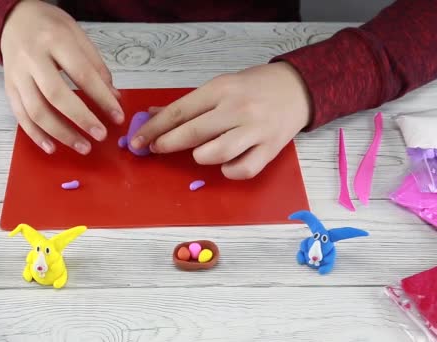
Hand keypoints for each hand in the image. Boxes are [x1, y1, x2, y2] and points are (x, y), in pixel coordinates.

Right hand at [1, 0, 123, 154]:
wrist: (13, 19)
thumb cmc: (49, 26)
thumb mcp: (77, 35)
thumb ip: (96, 66)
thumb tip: (113, 97)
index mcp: (55, 40)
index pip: (82, 74)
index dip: (102, 98)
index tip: (118, 116)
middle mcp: (32, 58)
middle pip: (56, 95)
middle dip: (81, 119)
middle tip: (101, 135)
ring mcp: (17, 74)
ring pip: (36, 110)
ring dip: (60, 133)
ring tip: (82, 147)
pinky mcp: (8, 87)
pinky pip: (20, 116)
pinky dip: (36, 135)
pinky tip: (52, 147)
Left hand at [131, 62, 310, 179]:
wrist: (297, 88)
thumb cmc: (254, 88)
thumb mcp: (221, 86)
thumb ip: (189, 104)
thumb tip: (153, 114)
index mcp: (222, 89)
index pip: (179, 111)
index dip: (155, 128)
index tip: (139, 140)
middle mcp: (237, 109)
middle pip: (193, 132)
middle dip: (167, 144)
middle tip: (156, 149)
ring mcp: (255, 130)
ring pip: (217, 153)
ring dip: (200, 156)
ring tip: (199, 153)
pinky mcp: (270, 149)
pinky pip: (243, 169)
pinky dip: (229, 171)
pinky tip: (225, 164)